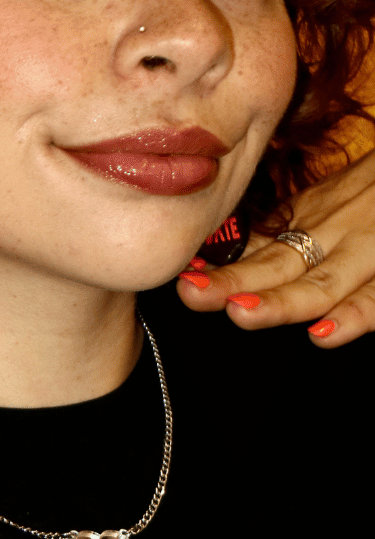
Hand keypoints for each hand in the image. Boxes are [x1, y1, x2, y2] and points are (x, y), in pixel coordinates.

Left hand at [176, 147, 374, 344]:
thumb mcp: (327, 202)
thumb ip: (282, 230)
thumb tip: (213, 258)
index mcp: (311, 220)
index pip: (254, 248)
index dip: (218, 266)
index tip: (182, 275)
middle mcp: (335, 235)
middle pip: (275, 265)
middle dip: (230, 283)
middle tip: (191, 293)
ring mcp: (370, 254)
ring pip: (320, 285)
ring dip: (280, 303)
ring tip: (242, 314)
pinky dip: (355, 318)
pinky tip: (324, 335)